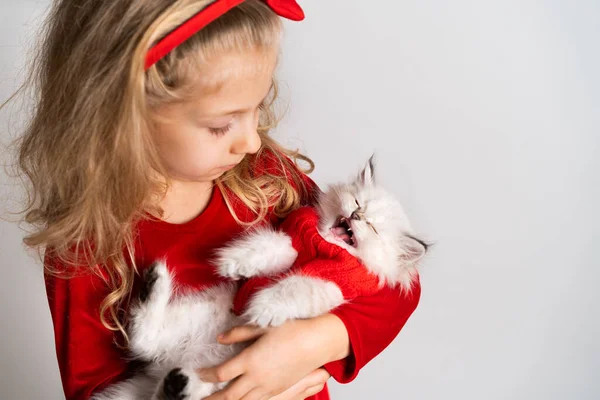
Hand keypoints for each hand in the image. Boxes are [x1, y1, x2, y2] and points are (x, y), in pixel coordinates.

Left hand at [199, 314, 348, 399]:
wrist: (316, 342)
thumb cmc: (292, 331)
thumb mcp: (262, 327)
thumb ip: (238, 334)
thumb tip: (220, 338)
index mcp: (250, 360)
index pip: (221, 373)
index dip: (207, 375)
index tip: (199, 373)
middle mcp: (257, 377)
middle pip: (229, 395)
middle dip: (213, 398)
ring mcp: (269, 386)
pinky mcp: (279, 389)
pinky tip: (242, 398)